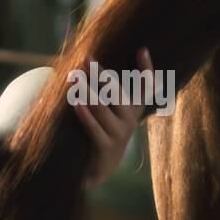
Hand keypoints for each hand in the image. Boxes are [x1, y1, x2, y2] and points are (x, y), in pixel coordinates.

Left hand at [73, 47, 153, 188]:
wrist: (97, 169)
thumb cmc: (100, 131)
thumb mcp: (108, 111)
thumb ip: (105, 91)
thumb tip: (86, 63)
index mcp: (133, 109)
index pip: (145, 87)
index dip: (146, 69)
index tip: (142, 50)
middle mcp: (130, 121)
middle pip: (117, 93)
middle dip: (101, 75)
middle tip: (86, 59)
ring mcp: (120, 134)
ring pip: (102, 108)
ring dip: (87, 90)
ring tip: (74, 76)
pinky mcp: (106, 147)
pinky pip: (94, 128)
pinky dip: (85, 114)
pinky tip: (76, 102)